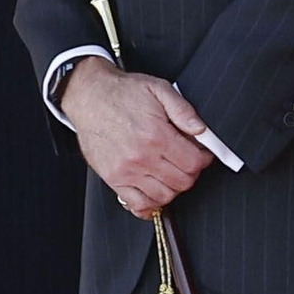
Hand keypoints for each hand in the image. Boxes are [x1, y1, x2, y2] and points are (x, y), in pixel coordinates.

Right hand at [61, 58, 213, 214]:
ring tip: (171, 172)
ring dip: (173, 187)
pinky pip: (138, 204)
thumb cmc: (121, 93)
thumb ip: (184, 110)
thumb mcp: (159, 89)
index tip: (202, 154)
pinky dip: (151, 204)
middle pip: (182, 182)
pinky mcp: (113, 179)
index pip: (194, 163)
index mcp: (156, 135)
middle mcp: (141, 156)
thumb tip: (201, 130)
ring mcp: (126, 171)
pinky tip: (155, 190)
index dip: (204, 159)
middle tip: (187, 161)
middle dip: (191, 172)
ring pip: (164, 196)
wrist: (88, 96)